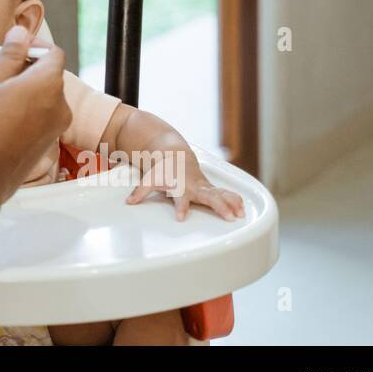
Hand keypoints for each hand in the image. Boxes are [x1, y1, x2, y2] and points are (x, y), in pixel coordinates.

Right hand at [0, 25, 72, 207]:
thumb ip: (9, 54)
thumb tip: (22, 33)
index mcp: (48, 83)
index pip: (52, 53)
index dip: (31, 46)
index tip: (8, 49)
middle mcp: (59, 106)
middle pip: (46, 75)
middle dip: (19, 68)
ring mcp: (54, 129)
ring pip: (40, 98)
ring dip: (19, 90)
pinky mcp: (44, 146)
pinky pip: (37, 118)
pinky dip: (21, 111)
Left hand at [126, 154, 245, 220]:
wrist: (175, 155)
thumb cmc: (163, 170)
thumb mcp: (150, 179)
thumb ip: (140, 191)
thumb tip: (129, 202)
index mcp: (180, 187)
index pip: (180, 199)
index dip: (180, 208)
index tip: (181, 217)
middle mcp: (195, 187)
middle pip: (208, 197)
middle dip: (219, 206)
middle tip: (228, 216)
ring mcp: (204, 187)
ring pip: (221, 195)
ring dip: (231, 203)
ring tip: (240, 213)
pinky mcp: (210, 188)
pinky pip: (225, 194)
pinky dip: (234, 199)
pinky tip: (243, 208)